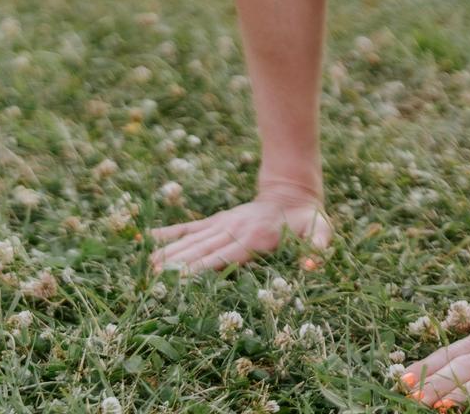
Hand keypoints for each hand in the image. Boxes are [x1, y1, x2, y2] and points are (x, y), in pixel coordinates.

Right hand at [147, 187, 332, 273]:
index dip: (202, 268)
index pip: (224, 257)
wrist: (293, 191)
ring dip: (170, 252)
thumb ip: (319, 248)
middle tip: (154, 279)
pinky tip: (150, 238)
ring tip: (147, 266)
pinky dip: (171, 233)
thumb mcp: (322, 232)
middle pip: (202, 250)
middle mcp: (234, 230)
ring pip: (192, 239)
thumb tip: (311, 266)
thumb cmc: (309, 220)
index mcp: (256, 239)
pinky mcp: (219, 221)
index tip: (180, 279)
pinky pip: (192, 228)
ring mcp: (224, 224)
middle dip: (178, 265)